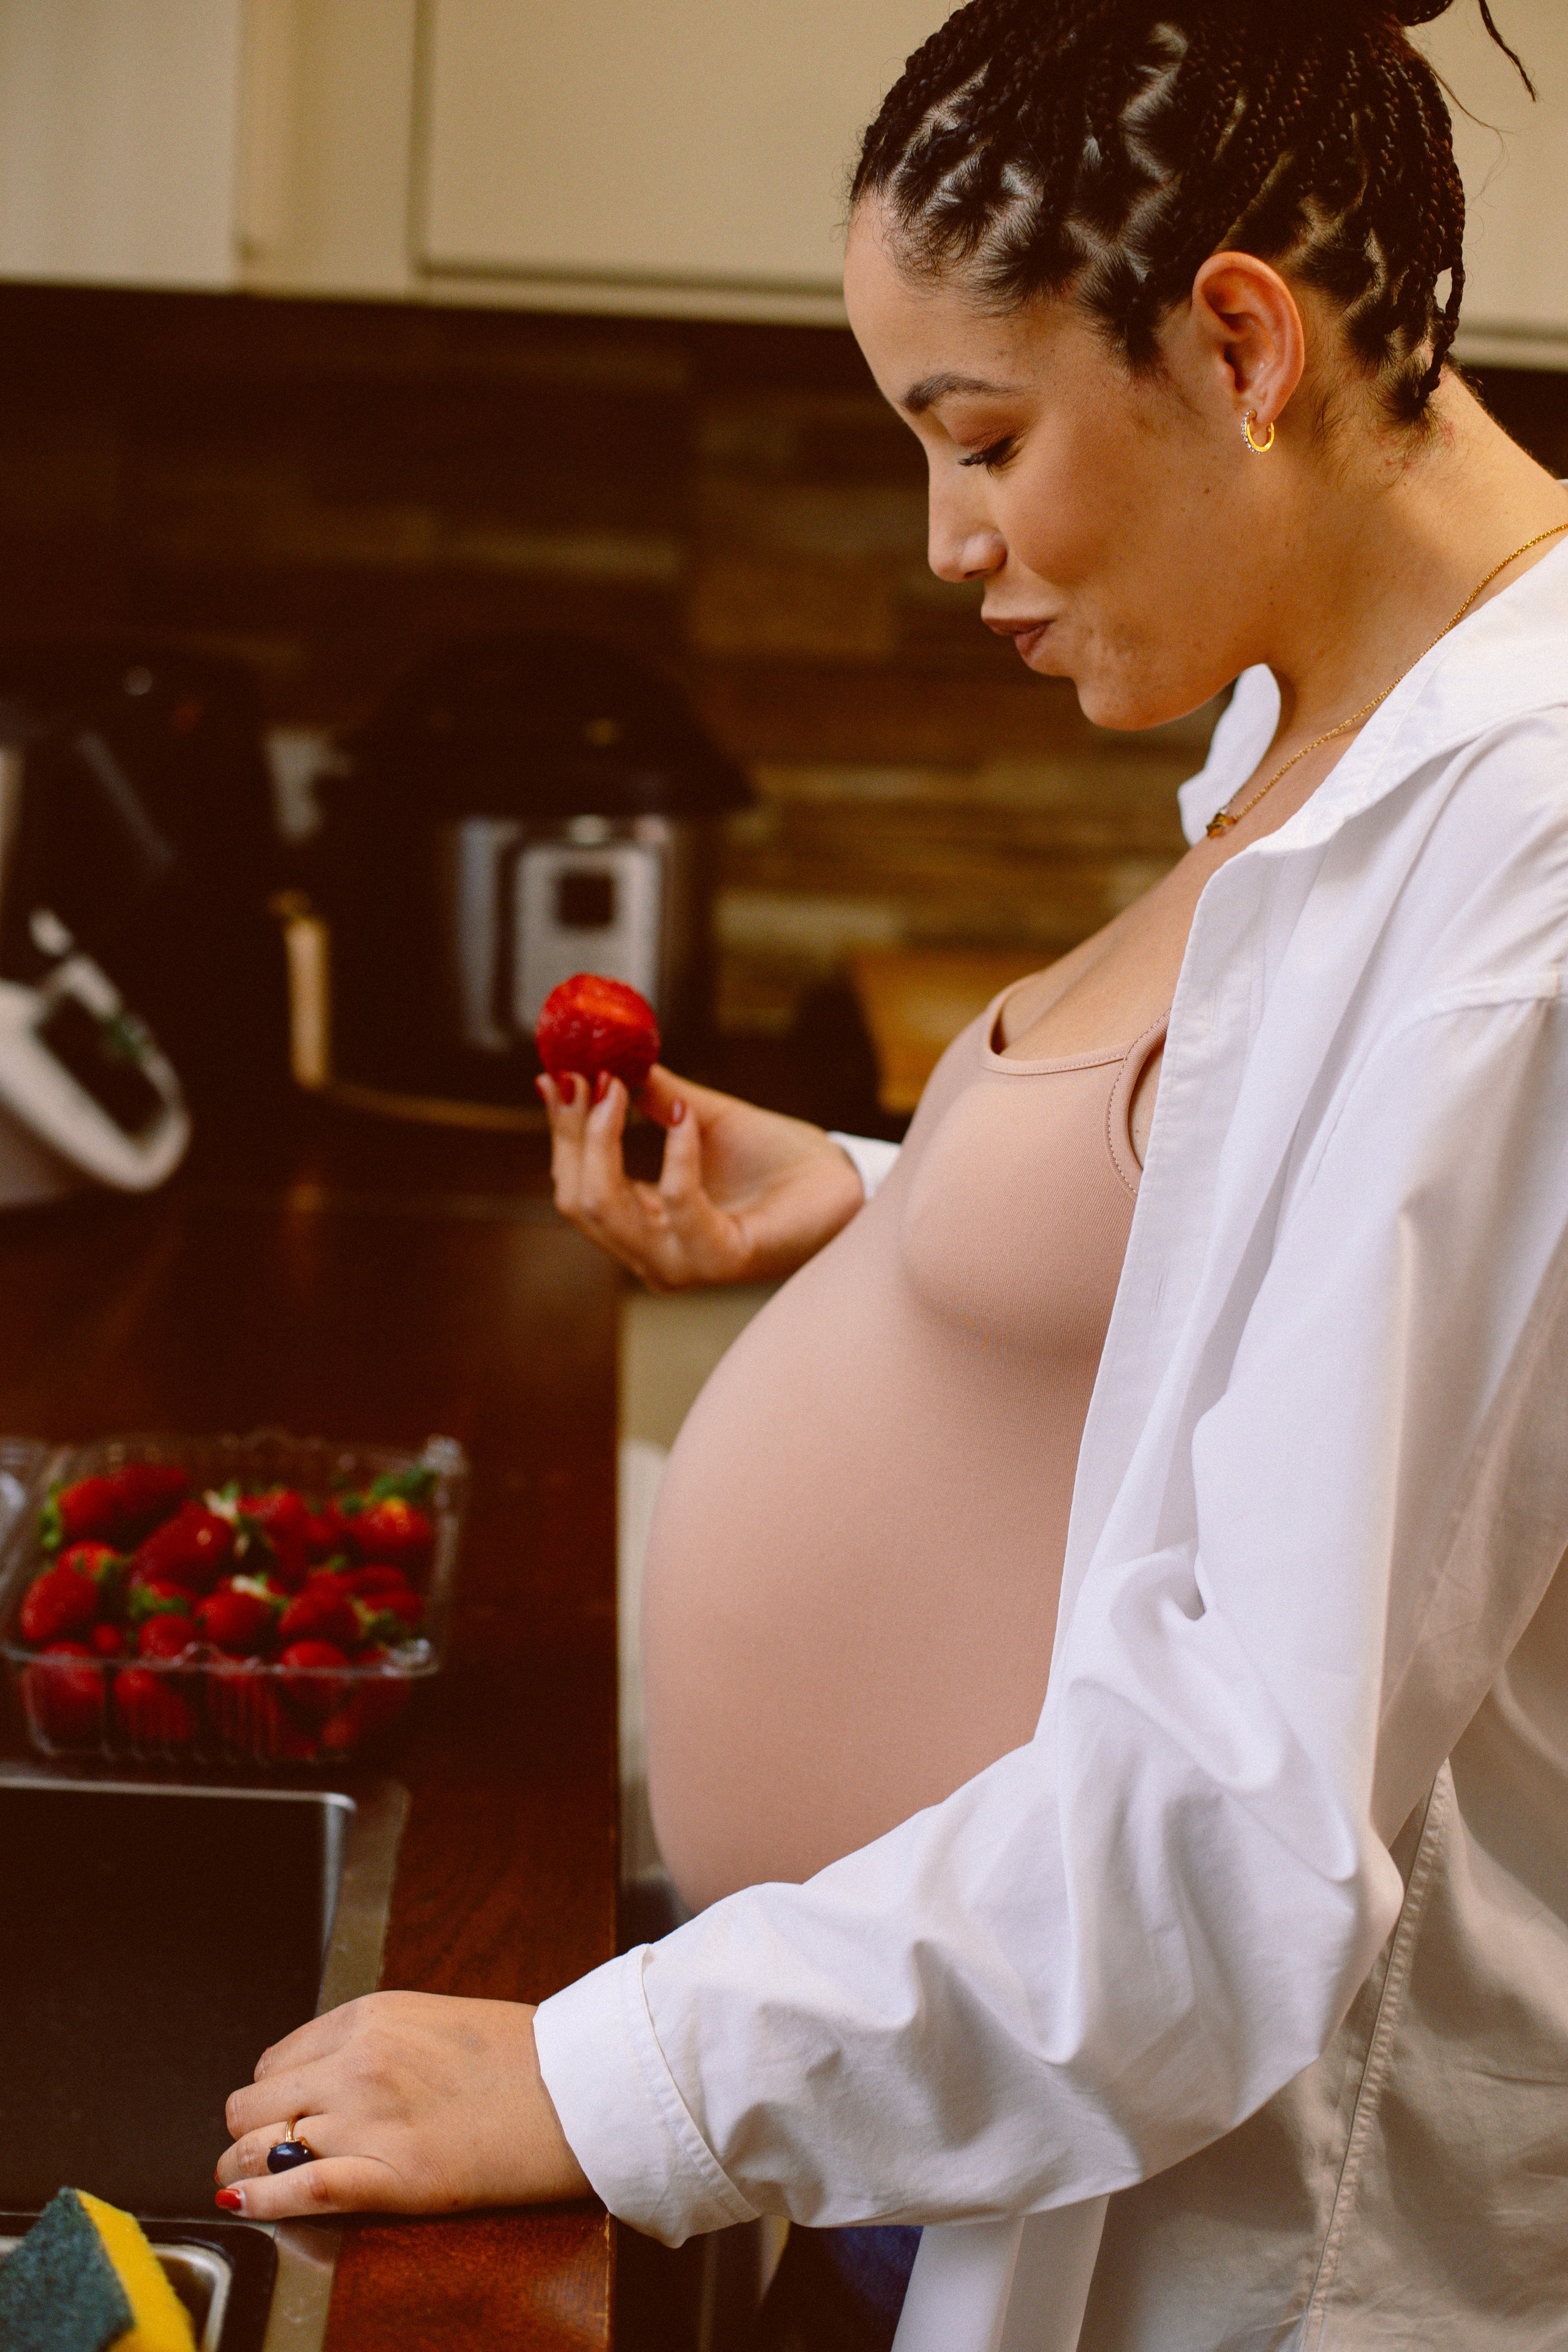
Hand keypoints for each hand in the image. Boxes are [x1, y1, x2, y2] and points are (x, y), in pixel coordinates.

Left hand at [215, 1991, 590, 2219]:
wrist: (580, 2090)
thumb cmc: (522, 2058)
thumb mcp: (433, 2022)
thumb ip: (374, 2044)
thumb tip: (326, 2081)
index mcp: (369, 2018)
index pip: (276, 2061)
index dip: (275, 2095)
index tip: (286, 2115)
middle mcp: (355, 2062)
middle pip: (253, 2105)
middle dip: (253, 2133)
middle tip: (270, 2155)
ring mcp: (367, 2119)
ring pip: (258, 2150)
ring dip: (246, 2172)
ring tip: (252, 2188)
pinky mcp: (388, 2175)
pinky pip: (296, 2191)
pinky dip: (261, 2204)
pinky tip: (244, 2209)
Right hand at [539, 1062, 865, 1290]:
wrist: (841, 1182)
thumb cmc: (776, 1158)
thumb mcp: (701, 1119)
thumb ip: (652, 1098)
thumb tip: (599, 1058)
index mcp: (642, 1227)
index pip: (576, 1186)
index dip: (561, 1131)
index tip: (554, 1075)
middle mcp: (653, 1256)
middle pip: (577, 1200)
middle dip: (572, 1133)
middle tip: (582, 1075)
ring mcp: (684, 1265)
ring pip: (606, 1207)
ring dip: (603, 1139)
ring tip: (617, 1086)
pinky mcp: (722, 1260)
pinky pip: (678, 1203)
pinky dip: (675, 1154)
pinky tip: (686, 1118)